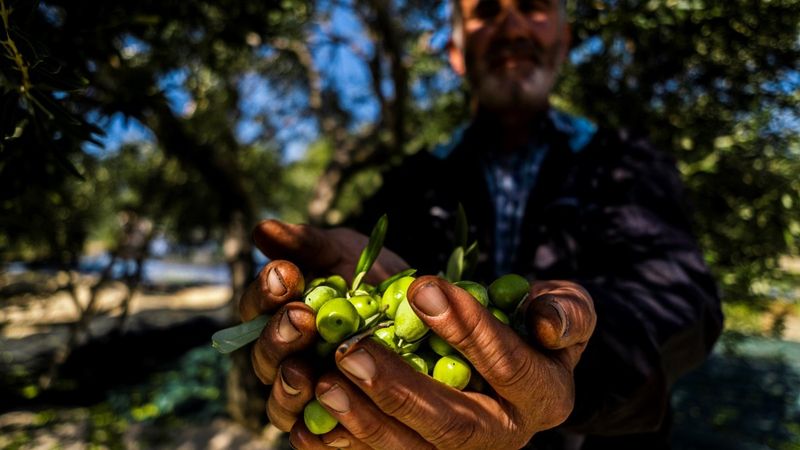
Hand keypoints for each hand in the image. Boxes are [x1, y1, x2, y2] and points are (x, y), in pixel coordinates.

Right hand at [240, 219, 409, 432]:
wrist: (428, 315)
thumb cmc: (376, 278)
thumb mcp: (347, 253)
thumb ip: (307, 244)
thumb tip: (261, 228)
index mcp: (281, 315)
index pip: (257, 308)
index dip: (265, 293)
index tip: (285, 274)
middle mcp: (287, 357)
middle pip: (265, 358)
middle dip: (277, 337)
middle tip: (301, 319)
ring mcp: (310, 394)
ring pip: (282, 403)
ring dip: (288, 388)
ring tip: (305, 373)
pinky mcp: (336, 424)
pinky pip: (316, 437)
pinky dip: (317, 432)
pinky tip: (330, 421)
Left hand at [288, 276, 595, 449]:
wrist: (515, 364)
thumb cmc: (536, 329)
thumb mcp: (567, 310)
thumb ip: (567, 311)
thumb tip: (545, 324)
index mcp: (544, 397)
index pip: (509, 368)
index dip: (470, 330)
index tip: (424, 287)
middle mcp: (502, 437)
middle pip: (452, 425)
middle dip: (400, 389)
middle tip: (350, 350)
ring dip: (364, 420)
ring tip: (324, 380)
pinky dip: (342, 445)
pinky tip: (309, 418)